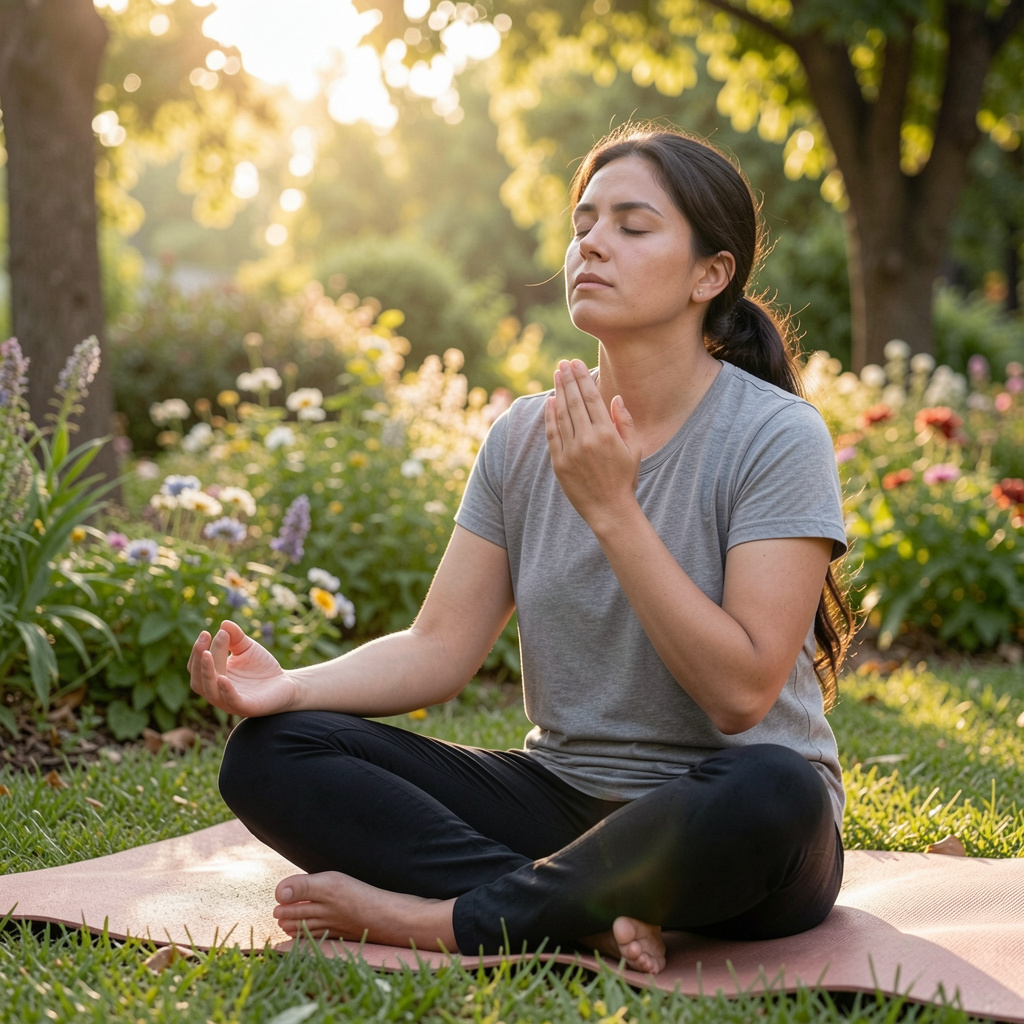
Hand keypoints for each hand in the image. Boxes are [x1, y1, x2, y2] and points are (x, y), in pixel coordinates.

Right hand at [188, 620, 298, 717]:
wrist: (286, 683)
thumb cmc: (261, 667)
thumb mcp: (247, 647)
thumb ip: (236, 636)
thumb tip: (224, 624)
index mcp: (213, 678)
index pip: (197, 666)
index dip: (197, 651)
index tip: (206, 633)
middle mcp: (217, 692)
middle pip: (199, 678)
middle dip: (199, 658)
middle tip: (206, 637)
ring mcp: (230, 702)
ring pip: (210, 691)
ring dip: (206, 672)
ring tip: (207, 653)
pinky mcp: (246, 707)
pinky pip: (231, 701)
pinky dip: (225, 690)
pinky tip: (222, 678)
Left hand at [544, 359, 640, 527]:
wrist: (610, 509)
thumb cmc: (625, 478)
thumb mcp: (634, 448)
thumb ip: (624, 421)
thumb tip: (615, 397)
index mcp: (607, 434)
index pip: (591, 398)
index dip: (582, 378)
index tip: (576, 364)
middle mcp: (587, 440)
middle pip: (574, 402)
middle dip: (568, 379)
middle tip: (563, 363)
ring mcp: (571, 451)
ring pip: (562, 414)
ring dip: (558, 392)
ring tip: (556, 375)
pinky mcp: (560, 463)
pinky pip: (552, 434)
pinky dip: (550, 416)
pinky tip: (550, 401)